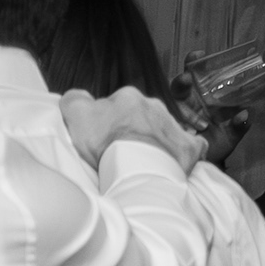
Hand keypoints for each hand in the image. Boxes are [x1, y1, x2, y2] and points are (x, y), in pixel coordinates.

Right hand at [59, 87, 202, 168]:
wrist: (138, 169)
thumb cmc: (106, 145)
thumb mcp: (76, 115)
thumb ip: (74, 100)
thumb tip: (78, 96)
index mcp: (127, 97)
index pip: (115, 105)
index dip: (106, 122)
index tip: (102, 138)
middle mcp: (153, 105)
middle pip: (140, 115)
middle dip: (132, 129)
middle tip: (120, 151)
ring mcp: (173, 125)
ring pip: (162, 129)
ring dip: (154, 140)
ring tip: (141, 162)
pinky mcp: (188, 147)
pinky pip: (190, 145)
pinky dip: (181, 151)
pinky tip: (173, 161)